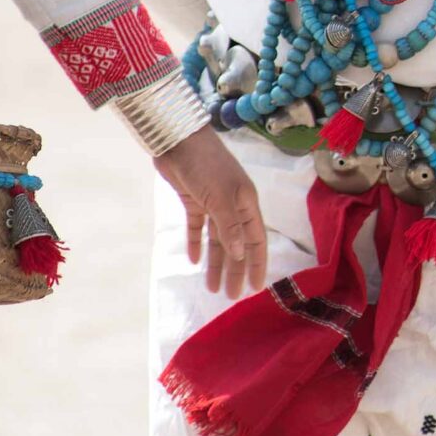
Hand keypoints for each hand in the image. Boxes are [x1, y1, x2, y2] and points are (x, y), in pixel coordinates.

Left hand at [155, 128, 268, 297]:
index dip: (257, 264)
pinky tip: (194, 260)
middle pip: (236, 244)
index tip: (255, 288)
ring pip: (217, 240)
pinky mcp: (194, 200)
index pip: (256, 240)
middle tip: (230, 296)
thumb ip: (230, 227)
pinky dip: (197, 243)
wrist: (178, 138)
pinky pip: (198, 227)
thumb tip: (241, 255)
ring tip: (211, 287)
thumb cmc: (205, 165)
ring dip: (215, 262)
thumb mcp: (221, 197)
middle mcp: (233, 205)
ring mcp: (213, 203)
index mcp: (246, 203)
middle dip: (234, 270)